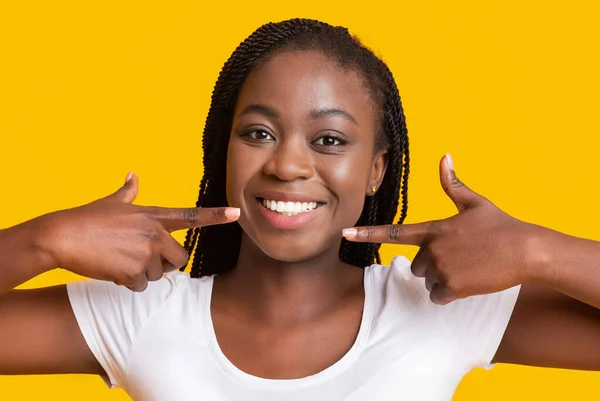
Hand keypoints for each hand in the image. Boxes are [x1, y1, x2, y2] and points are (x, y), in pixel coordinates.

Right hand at [41, 172, 239, 290]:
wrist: (62, 236)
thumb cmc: (87, 218)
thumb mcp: (112, 202)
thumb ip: (128, 191)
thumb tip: (132, 174)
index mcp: (153, 216)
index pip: (191, 217)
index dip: (215, 215)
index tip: (236, 213)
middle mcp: (154, 234)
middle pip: (180, 259)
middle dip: (166, 263)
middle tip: (144, 257)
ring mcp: (145, 254)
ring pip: (158, 275)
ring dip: (143, 273)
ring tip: (120, 259)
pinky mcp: (133, 272)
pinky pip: (141, 286)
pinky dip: (129, 282)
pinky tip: (113, 269)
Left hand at [343, 155, 549, 304]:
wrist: (527, 250)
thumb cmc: (501, 225)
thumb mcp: (475, 203)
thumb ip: (454, 185)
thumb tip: (444, 156)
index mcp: (434, 228)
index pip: (393, 233)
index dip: (367, 233)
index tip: (345, 234)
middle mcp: (434, 248)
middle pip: (417, 265)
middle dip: (433, 264)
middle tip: (459, 257)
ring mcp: (443, 268)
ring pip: (428, 281)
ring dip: (443, 279)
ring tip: (468, 267)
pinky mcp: (454, 286)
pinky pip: (439, 296)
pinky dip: (451, 294)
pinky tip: (470, 281)